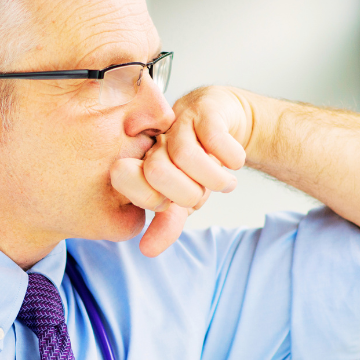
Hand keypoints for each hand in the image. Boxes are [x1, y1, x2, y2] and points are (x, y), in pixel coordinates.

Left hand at [110, 86, 251, 255]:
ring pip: (186, 156)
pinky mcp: (205, 109)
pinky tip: (234, 161)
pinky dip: (230, 157)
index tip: (175, 202)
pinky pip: (213, 137)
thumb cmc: (200, 162)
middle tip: (203, 194)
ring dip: (213, 179)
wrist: (228, 124)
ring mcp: (179, 121)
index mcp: (142, 162)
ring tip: (226, 183)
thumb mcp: (185, 198)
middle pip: (156, 171)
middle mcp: (156, 140)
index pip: (125, 180)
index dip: (154, 199)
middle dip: (188, 194)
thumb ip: (167, 223)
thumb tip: (147, 250)